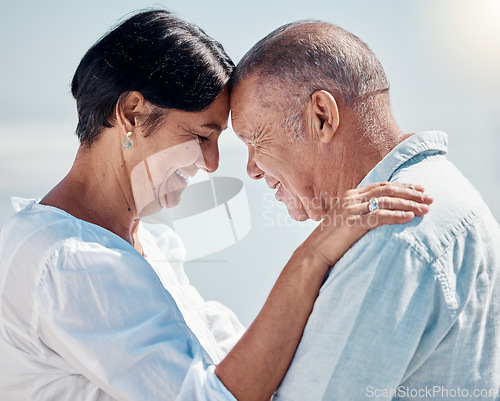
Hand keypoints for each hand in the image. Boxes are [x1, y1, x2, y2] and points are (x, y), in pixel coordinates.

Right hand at [301, 182, 432, 268]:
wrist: (314, 252)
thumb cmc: (332, 240)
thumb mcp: (346, 220)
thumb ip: (362, 212)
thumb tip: (381, 213)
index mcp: (351, 196)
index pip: (382, 185)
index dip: (403, 186)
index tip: (421, 189)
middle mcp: (352, 199)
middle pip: (387, 190)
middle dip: (411, 193)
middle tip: (430, 197)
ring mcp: (352, 211)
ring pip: (386, 202)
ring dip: (409, 204)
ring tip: (426, 209)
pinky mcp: (353, 224)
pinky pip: (379, 217)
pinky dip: (396, 216)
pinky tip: (410, 217)